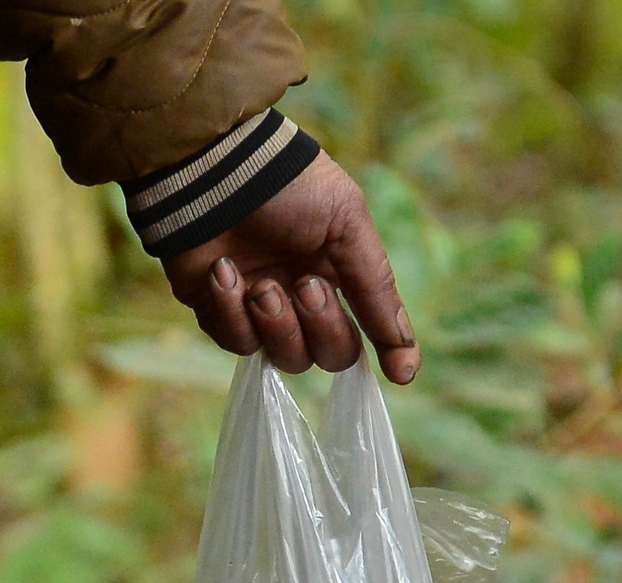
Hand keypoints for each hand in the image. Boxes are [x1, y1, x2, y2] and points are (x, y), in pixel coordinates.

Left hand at [162, 152, 418, 384]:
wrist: (216, 170)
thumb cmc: (289, 187)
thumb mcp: (347, 223)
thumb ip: (374, 286)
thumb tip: (405, 348)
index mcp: (339, 274)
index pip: (370, 329)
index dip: (390, 353)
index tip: (400, 373)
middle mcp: (302, 298)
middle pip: (329, 355)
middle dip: (322, 326)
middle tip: (306, 286)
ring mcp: (260, 309)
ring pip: (283, 359)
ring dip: (276, 325)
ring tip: (261, 284)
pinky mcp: (218, 312)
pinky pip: (236, 342)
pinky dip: (231, 311)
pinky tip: (224, 270)